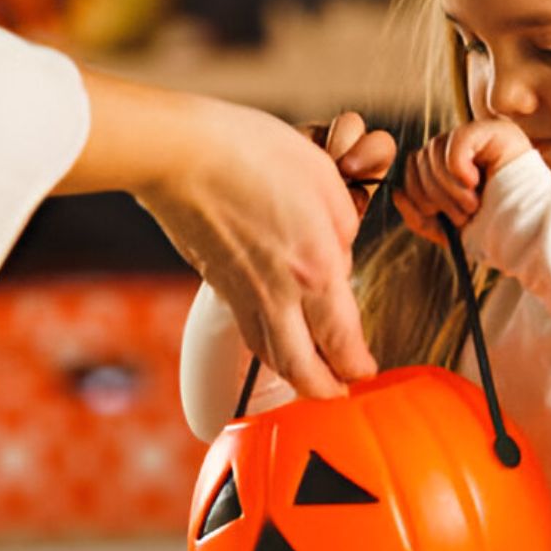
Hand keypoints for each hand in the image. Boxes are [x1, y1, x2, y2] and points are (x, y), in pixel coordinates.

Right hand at [133, 98, 378, 397]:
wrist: (182, 154)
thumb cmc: (254, 153)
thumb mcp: (324, 182)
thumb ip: (341, 229)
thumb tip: (339, 257)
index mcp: (315, 269)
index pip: (343, 340)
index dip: (358, 366)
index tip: (368, 371)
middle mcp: (279, 293)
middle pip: (303, 367)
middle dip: (324, 391)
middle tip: (339, 396)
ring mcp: (243, 292)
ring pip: (271, 354)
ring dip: (294, 374)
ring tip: (310, 377)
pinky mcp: (218, 283)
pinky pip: (249, 330)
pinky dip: (267, 347)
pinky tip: (274, 339)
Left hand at [395, 118, 531, 245]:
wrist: (529, 237)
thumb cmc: (495, 233)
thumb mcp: (446, 228)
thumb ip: (418, 214)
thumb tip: (396, 192)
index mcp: (453, 165)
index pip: (415, 163)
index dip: (416, 190)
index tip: (436, 214)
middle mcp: (466, 147)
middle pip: (422, 156)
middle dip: (433, 193)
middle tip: (461, 215)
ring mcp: (482, 136)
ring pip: (435, 149)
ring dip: (448, 187)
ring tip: (472, 206)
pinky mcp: (497, 131)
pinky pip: (458, 139)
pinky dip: (458, 166)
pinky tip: (475, 183)